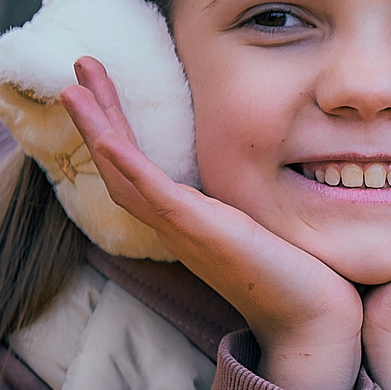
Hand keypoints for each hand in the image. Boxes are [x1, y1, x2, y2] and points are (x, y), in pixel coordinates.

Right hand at [62, 57, 363, 389]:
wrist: (316, 323)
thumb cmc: (301, 278)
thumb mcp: (266, 225)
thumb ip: (248, 203)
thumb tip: (261, 175)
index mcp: (189, 220)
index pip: (139, 166)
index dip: (116, 124)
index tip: (102, 84)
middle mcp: (177, 225)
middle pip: (119, 164)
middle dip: (98, 114)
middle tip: (78, 66)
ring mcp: (185, 230)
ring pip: (123, 174)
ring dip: (97, 128)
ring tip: (75, 86)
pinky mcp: (203, 234)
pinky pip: (155, 195)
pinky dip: (128, 165)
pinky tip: (107, 138)